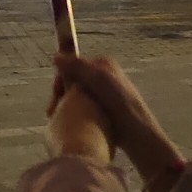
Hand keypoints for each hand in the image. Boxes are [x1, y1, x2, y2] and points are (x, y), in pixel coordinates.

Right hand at [48, 55, 182, 190]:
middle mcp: (105, 77)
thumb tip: (55, 56)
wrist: (138, 135)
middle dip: (62, 96)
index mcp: (104, 65)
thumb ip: (77, 66)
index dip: (62, 78)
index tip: (55, 95)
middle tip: (52, 112)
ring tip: (59, 120)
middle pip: (74, 82)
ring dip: (66, 107)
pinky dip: (74, 115)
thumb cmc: (120, 105)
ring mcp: (105, 95)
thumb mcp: (98, 80)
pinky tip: (71, 125)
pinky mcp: (105, 111)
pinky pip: (83, 109)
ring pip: (77, 97)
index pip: (74, 66)